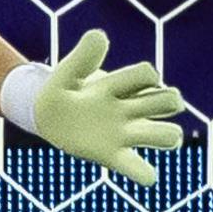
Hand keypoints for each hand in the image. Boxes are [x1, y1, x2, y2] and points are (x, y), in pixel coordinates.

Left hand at [28, 29, 189, 186]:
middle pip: (169, 101)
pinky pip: (135, 167)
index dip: (141, 75)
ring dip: (165, 135)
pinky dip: (144, 173)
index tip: (112, 81)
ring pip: (166, 134)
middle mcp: (130, 109)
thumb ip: (82, 56)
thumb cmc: (60, 90)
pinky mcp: (111, 154)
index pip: (147, 74)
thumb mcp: (65, 72)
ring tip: (141, 134)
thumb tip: (99, 36)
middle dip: (167, 101)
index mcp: (121, 87)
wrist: (43, 115)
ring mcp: (123, 132)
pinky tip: (146, 176)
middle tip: (139, 105)